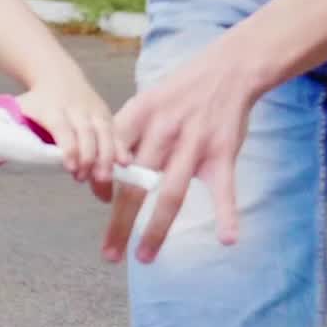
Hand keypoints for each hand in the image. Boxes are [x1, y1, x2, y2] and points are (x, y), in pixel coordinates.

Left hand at [16, 69, 116, 185]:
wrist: (56, 74)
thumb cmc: (36, 101)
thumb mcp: (18, 111)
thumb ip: (7, 134)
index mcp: (53, 109)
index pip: (62, 128)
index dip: (68, 146)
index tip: (70, 166)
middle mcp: (76, 109)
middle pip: (87, 132)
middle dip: (89, 156)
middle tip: (85, 178)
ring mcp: (93, 110)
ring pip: (104, 131)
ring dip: (107, 155)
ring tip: (104, 177)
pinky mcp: (105, 113)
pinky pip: (114, 131)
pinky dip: (120, 147)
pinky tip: (124, 163)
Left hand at [95, 42, 259, 264]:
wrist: (228, 69)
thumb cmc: (180, 92)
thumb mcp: (147, 101)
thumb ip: (125, 135)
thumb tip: (100, 177)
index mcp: (140, 115)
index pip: (112, 154)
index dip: (101, 180)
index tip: (98, 200)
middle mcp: (164, 131)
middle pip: (137, 184)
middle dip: (120, 223)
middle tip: (108, 254)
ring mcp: (195, 143)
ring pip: (172, 194)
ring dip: (156, 230)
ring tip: (143, 257)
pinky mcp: (222, 152)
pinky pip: (224, 188)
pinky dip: (227, 214)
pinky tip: (228, 239)